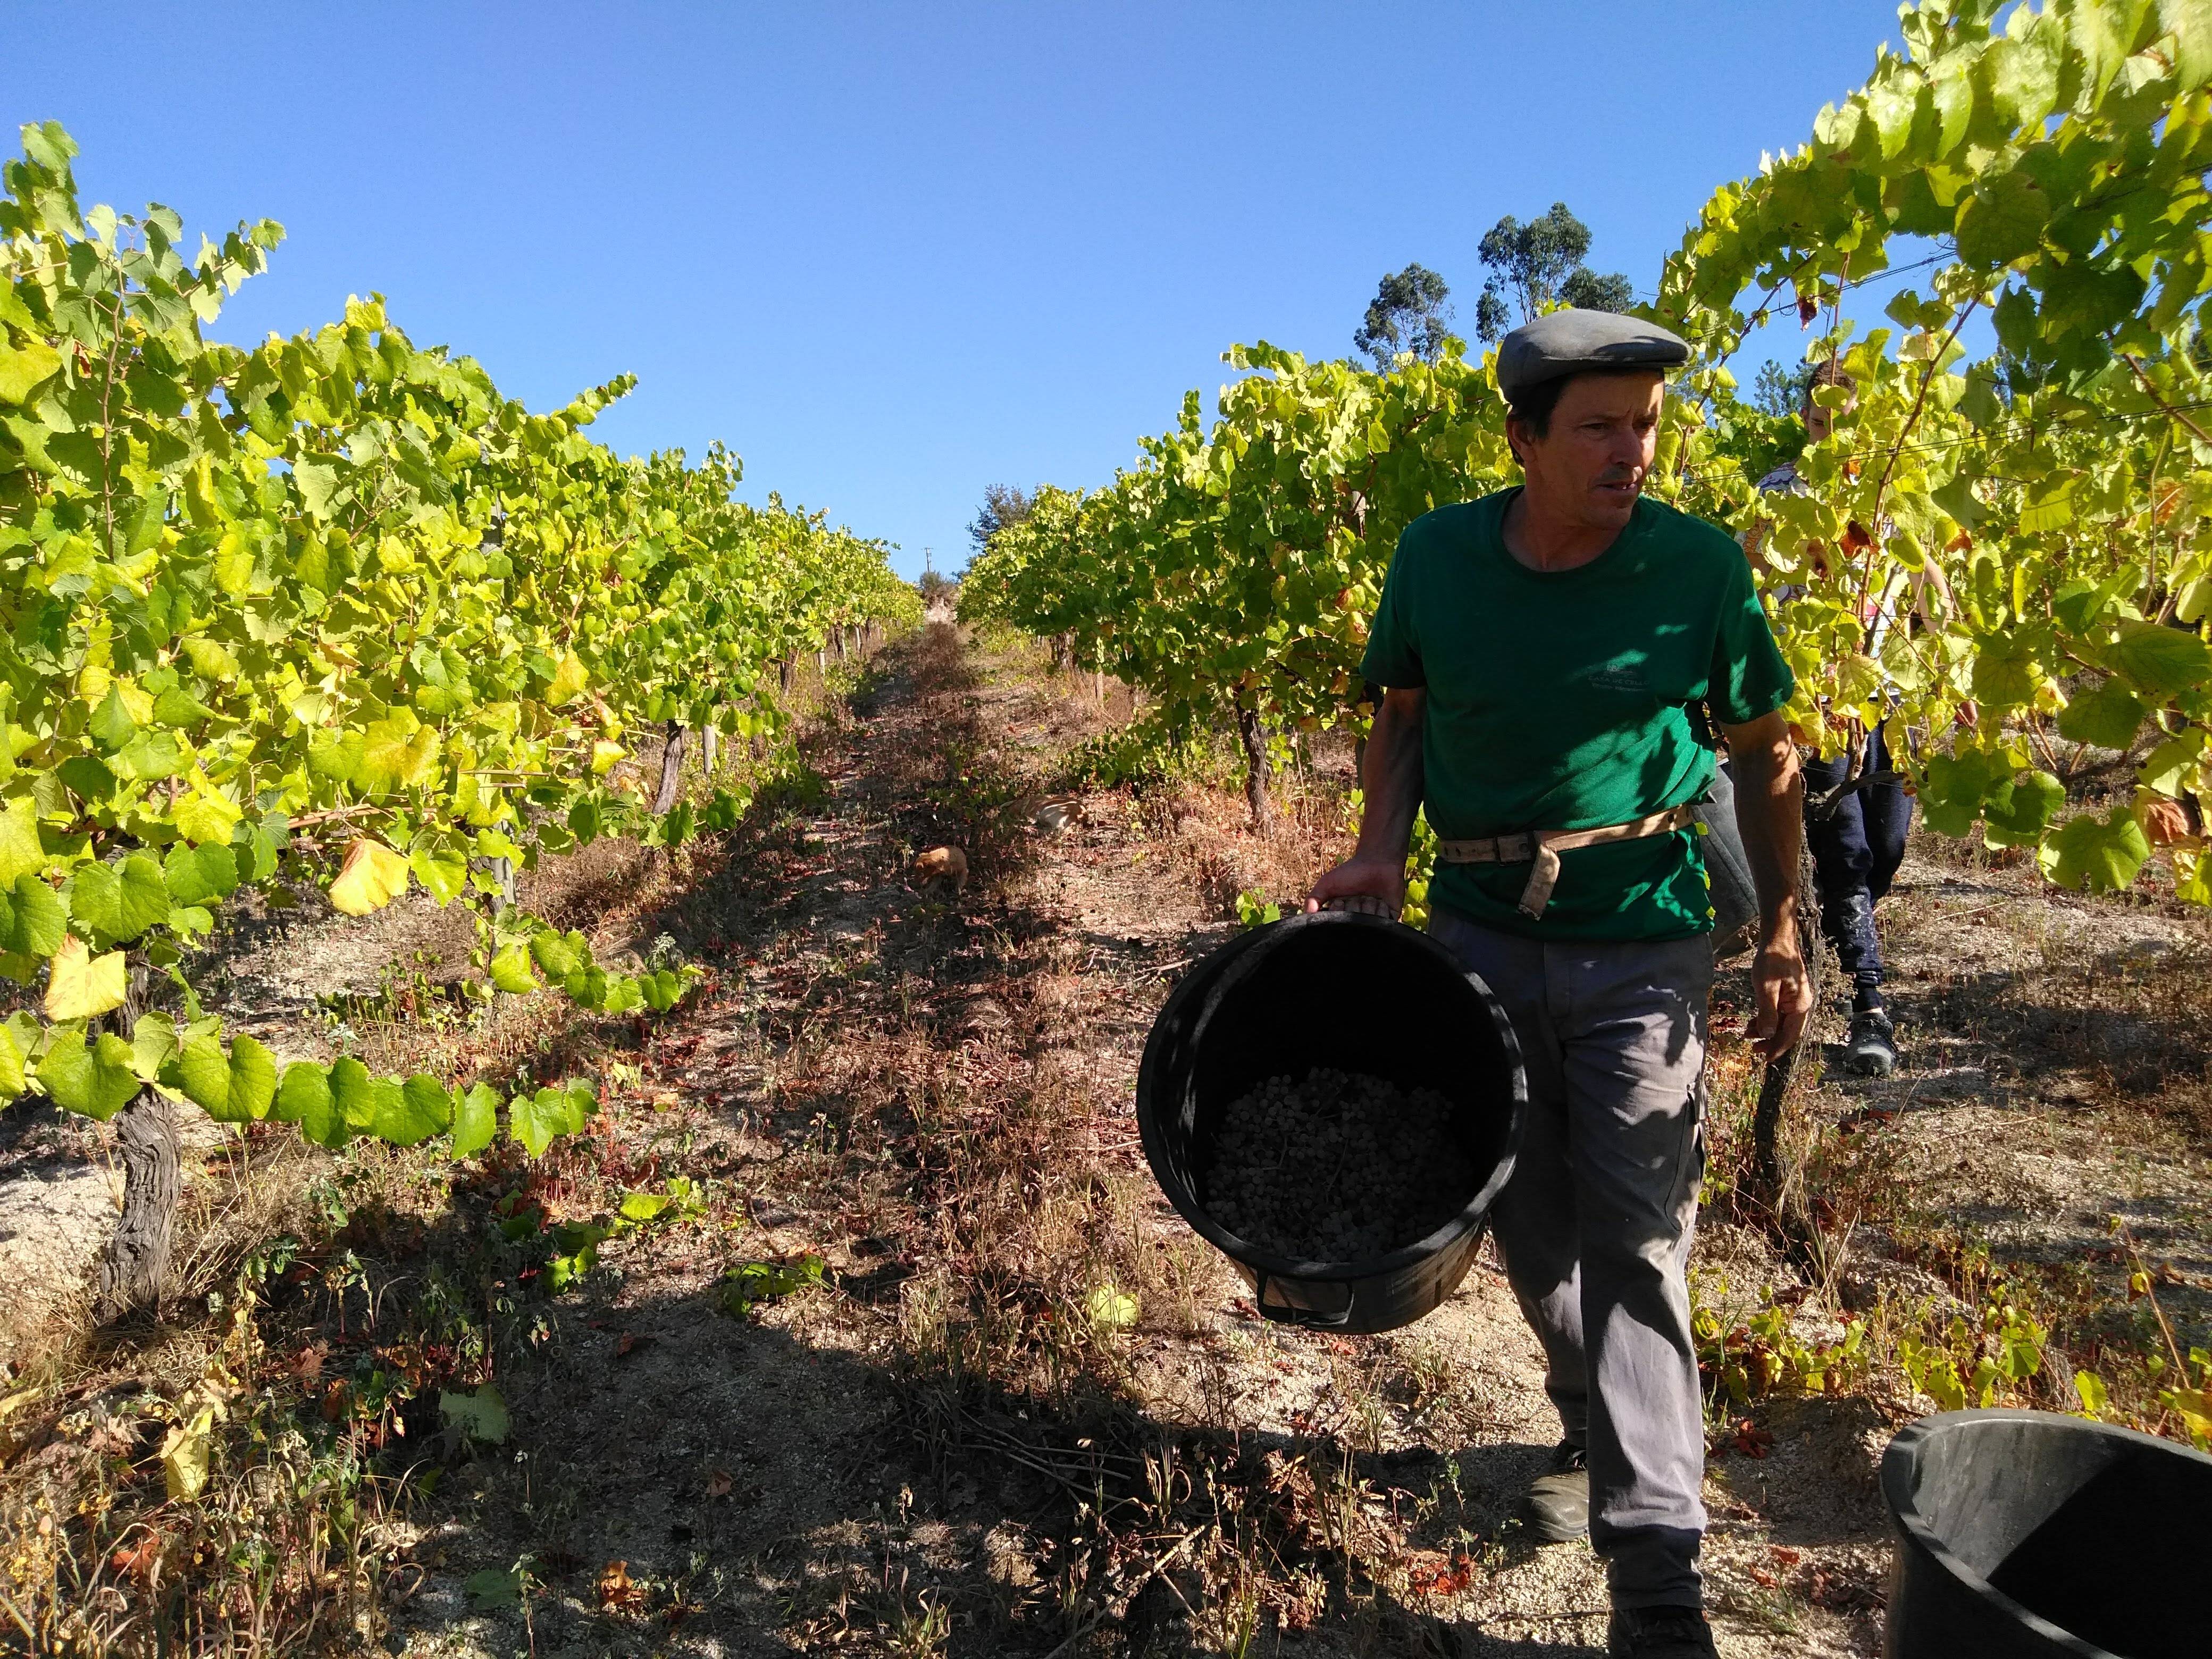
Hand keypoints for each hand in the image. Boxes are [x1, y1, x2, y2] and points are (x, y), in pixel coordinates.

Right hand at [1305, 853, 1404, 916]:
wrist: (1377, 861)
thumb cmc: (1350, 872)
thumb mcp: (1326, 884)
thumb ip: (1313, 899)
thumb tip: (1308, 917)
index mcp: (1342, 916)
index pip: (1338, 925)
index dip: (1339, 910)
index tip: (1341, 899)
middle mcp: (1357, 921)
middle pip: (1354, 926)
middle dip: (1355, 907)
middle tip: (1357, 896)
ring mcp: (1374, 921)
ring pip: (1370, 924)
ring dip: (1369, 907)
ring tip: (1371, 896)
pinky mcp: (1390, 919)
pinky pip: (1385, 924)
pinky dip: (1382, 910)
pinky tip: (1381, 900)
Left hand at [1751, 925, 1813, 1061]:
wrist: (1778, 939)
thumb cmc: (1772, 960)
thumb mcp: (1766, 987)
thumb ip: (1767, 1012)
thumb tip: (1768, 1035)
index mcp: (1800, 1005)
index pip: (1790, 1035)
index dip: (1778, 1048)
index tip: (1765, 1059)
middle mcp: (1801, 1005)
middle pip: (1787, 1031)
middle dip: (1770, 1042)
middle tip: (1753, 1049)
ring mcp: (1795, 1000)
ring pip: (1781, 1023)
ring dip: (1766, 1031)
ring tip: (1747, 1035)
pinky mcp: (1788, 995)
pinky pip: (1778, 1013)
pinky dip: (1766, 1019)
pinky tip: (1753, 1023)